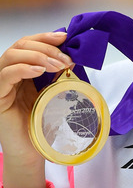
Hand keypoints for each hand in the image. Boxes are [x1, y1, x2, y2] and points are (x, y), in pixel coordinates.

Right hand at [0, 32, 73, 187]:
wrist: (33, 150)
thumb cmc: (43, 123)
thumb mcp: (54, 93)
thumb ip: (58, 75)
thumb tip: (71, 58)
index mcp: (22, 69)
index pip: (28, 43)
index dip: (45, 37)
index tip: (64, 37)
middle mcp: (8, 73)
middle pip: (21, 45)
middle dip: (46, 47)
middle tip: (65, 58)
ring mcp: (1, 84)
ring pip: (11, 55)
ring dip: (38, 56)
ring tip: (57, 65)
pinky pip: (5, 75)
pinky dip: (23, 68)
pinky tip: (39, 71)